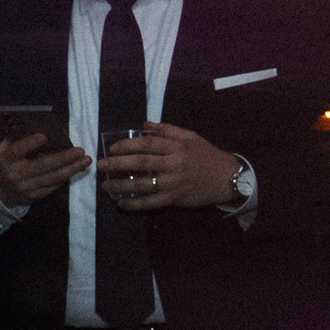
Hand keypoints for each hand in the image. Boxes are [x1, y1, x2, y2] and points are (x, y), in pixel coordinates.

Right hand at [0, 131, 91, 207]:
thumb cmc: (6, 164)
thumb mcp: (4, 150)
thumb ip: (17, 140)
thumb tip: (37, 126)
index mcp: (6, 160)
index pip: (17, 151)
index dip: (29, 144)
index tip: (43, 136)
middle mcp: (15, 175)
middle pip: (41, 166)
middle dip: (62, 159)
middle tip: (79, 151)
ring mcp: (25, 187)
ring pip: (51, 178)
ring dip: (71, 169)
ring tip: (85, 161)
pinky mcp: (34, 196)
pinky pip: (52, 186)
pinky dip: (65, 178)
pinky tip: (76, 169)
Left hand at [97, 122, 238, 211]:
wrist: (228, 178)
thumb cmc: (207, 156)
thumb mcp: (191, 137)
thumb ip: (168, 130)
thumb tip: (145, 125)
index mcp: (177, 146)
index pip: (147, 144)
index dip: (127, 145)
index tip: (112, 148)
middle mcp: (175, 163)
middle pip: (141, 162)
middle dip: (118, 163)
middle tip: (101, 165)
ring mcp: (174, 182)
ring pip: (143, 183)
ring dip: (121, 185)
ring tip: (105, 185)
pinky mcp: (176, 198)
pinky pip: (151, 202)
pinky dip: (135, 204)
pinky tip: (121, 203)